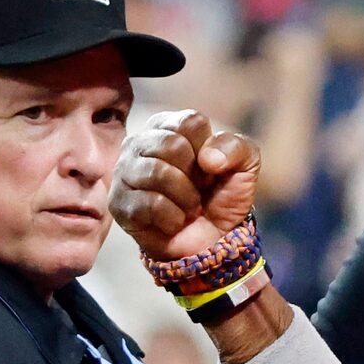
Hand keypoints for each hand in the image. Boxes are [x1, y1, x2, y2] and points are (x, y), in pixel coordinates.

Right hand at [110, 110, 259, 261]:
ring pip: (157, 172)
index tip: (210, 169)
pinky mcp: (119, 203)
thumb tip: (207, 158)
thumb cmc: (221, 196)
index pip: (190, 122)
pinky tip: (174, 222)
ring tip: (188, 208)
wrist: (211, 242)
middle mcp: (139, 143)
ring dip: (186, 198)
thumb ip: (238, 147)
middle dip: (195, 176)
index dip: (208, 150)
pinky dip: (173, 218)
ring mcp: (124, 172)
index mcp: (167, 126)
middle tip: (197, 191)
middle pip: (171, 145)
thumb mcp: (244, 165)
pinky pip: (150, 204)